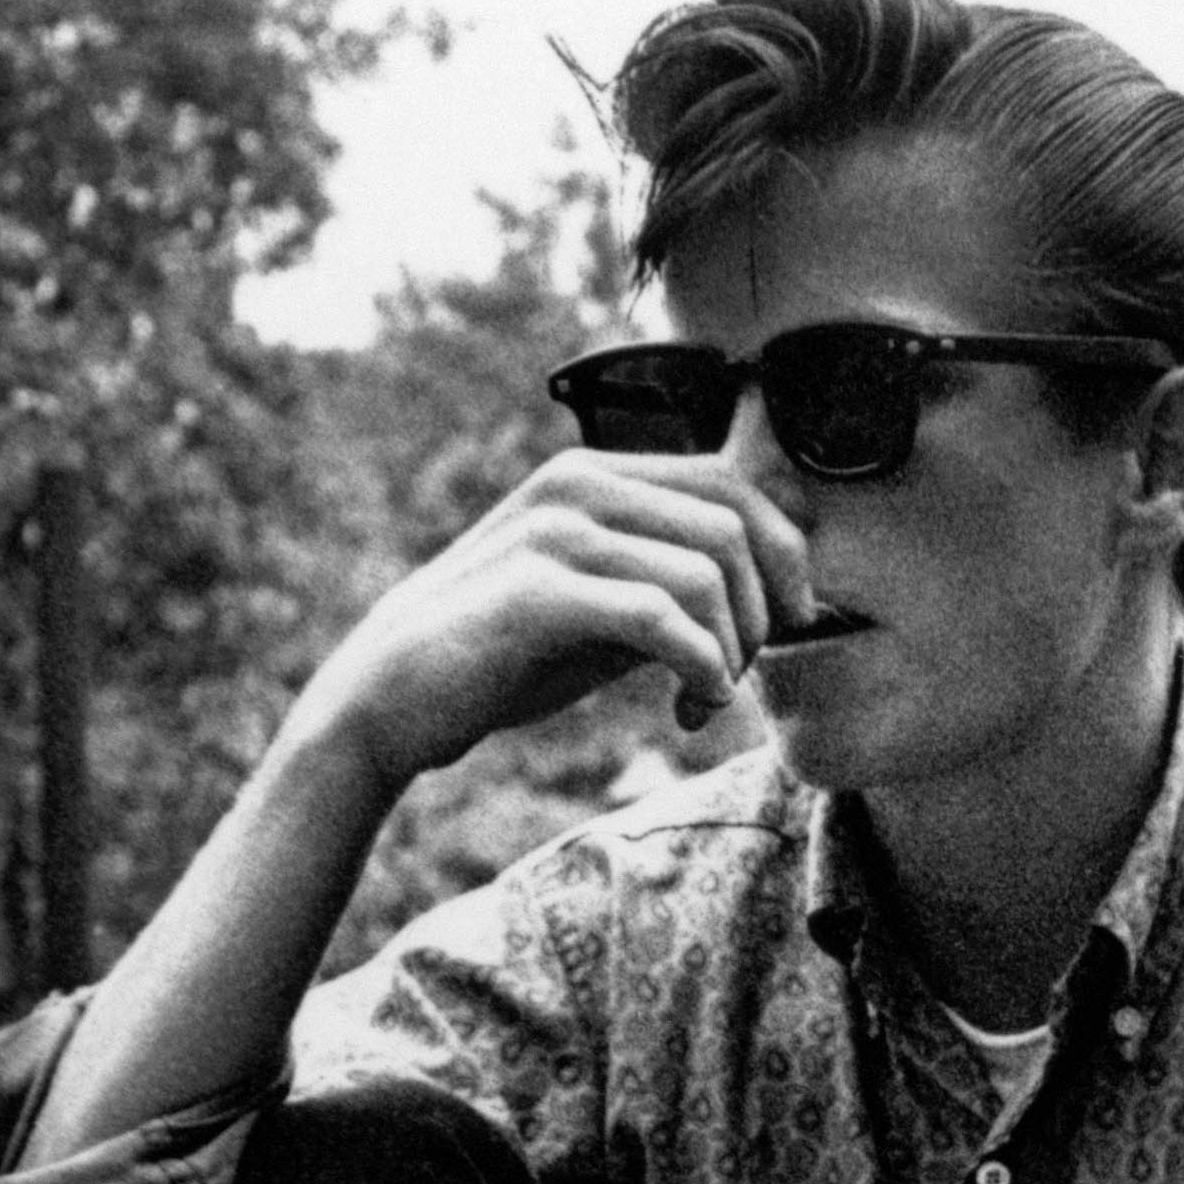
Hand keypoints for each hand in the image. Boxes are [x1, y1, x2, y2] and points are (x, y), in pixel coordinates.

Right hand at [285, 445, 818, 796]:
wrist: (396, 696)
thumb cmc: (512, 654)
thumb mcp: (608, 602)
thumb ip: (677, 578)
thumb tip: (787, 579)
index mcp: (599, 474)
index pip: (737, 483)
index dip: (787, 558)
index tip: (782, 626)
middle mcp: (578, 483)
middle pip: (736, 526)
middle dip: (765, 612)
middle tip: (740, 672)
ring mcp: (555, 532)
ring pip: (707, 574)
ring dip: (732, 652)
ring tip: (704, 696)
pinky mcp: (538, 592)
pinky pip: (660, 618)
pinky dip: (701, 670)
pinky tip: (689, 709)